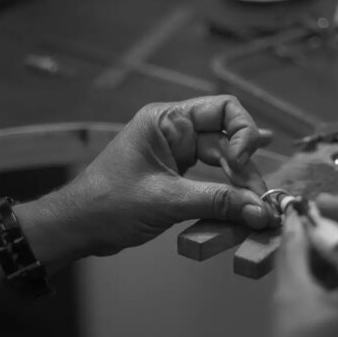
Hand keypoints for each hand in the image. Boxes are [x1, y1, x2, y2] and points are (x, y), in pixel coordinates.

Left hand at [17, 96, 279, 264]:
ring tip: (258, 206)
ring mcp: (175, 155)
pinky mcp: (176, 177)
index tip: (246, 163)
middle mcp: (173, 132)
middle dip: (246, 167)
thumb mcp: (166, 201)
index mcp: (166, 121)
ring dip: (240, 183)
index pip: (223, 109)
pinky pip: (211, 180)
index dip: (243, 132)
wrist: (76, 228)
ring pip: (222, 162)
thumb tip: (259, 209)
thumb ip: (216, 202)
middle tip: (261, 198)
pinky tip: (246, 202)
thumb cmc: (107, 205)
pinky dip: (227, 194)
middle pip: (227, 139)